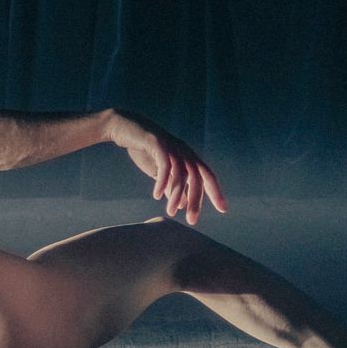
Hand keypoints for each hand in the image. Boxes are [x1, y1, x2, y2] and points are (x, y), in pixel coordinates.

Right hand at [107, 110, 227, 224]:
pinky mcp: (157, 143)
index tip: (223, 209)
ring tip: (170, 212)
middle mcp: (184, 150)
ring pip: (181, 174)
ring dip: (176, 195)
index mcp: (187, 157)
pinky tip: (156, 195)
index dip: (215, 192)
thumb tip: (182, 204)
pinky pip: (164, 165)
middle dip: (196, 200)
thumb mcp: (160, 173)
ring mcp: (171, 146)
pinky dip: (162, 181)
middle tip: (192, 220)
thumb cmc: (143, 150)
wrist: (123, 127)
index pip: (207, 176)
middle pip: (197, 177)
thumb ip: (172, 186)